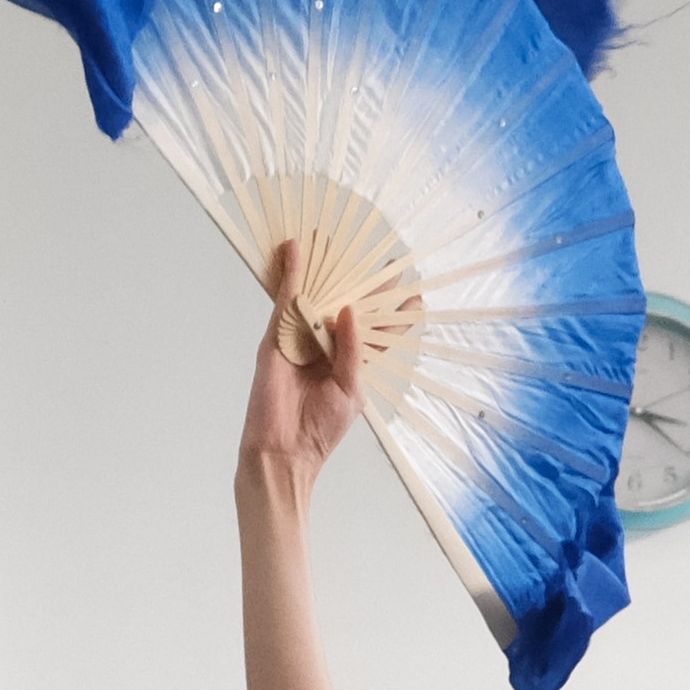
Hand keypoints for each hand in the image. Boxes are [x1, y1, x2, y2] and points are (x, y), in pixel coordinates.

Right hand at [240, 238, 369, 480]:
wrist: (284, 451)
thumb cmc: (319, 428)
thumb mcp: (350, 388)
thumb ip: (353, 349)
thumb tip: (352, 310)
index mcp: (347, 362)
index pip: (373, 328)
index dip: (391, 309)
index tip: (413, 291)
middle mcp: (324, 345)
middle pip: (345, 304)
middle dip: (362, 281)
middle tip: (381, 257)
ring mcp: (299, 339)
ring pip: (315, 296)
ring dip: (324, 268)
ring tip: (332, 237)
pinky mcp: (275, 338)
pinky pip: (285, 300)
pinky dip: (290, 274)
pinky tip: (294, 250)